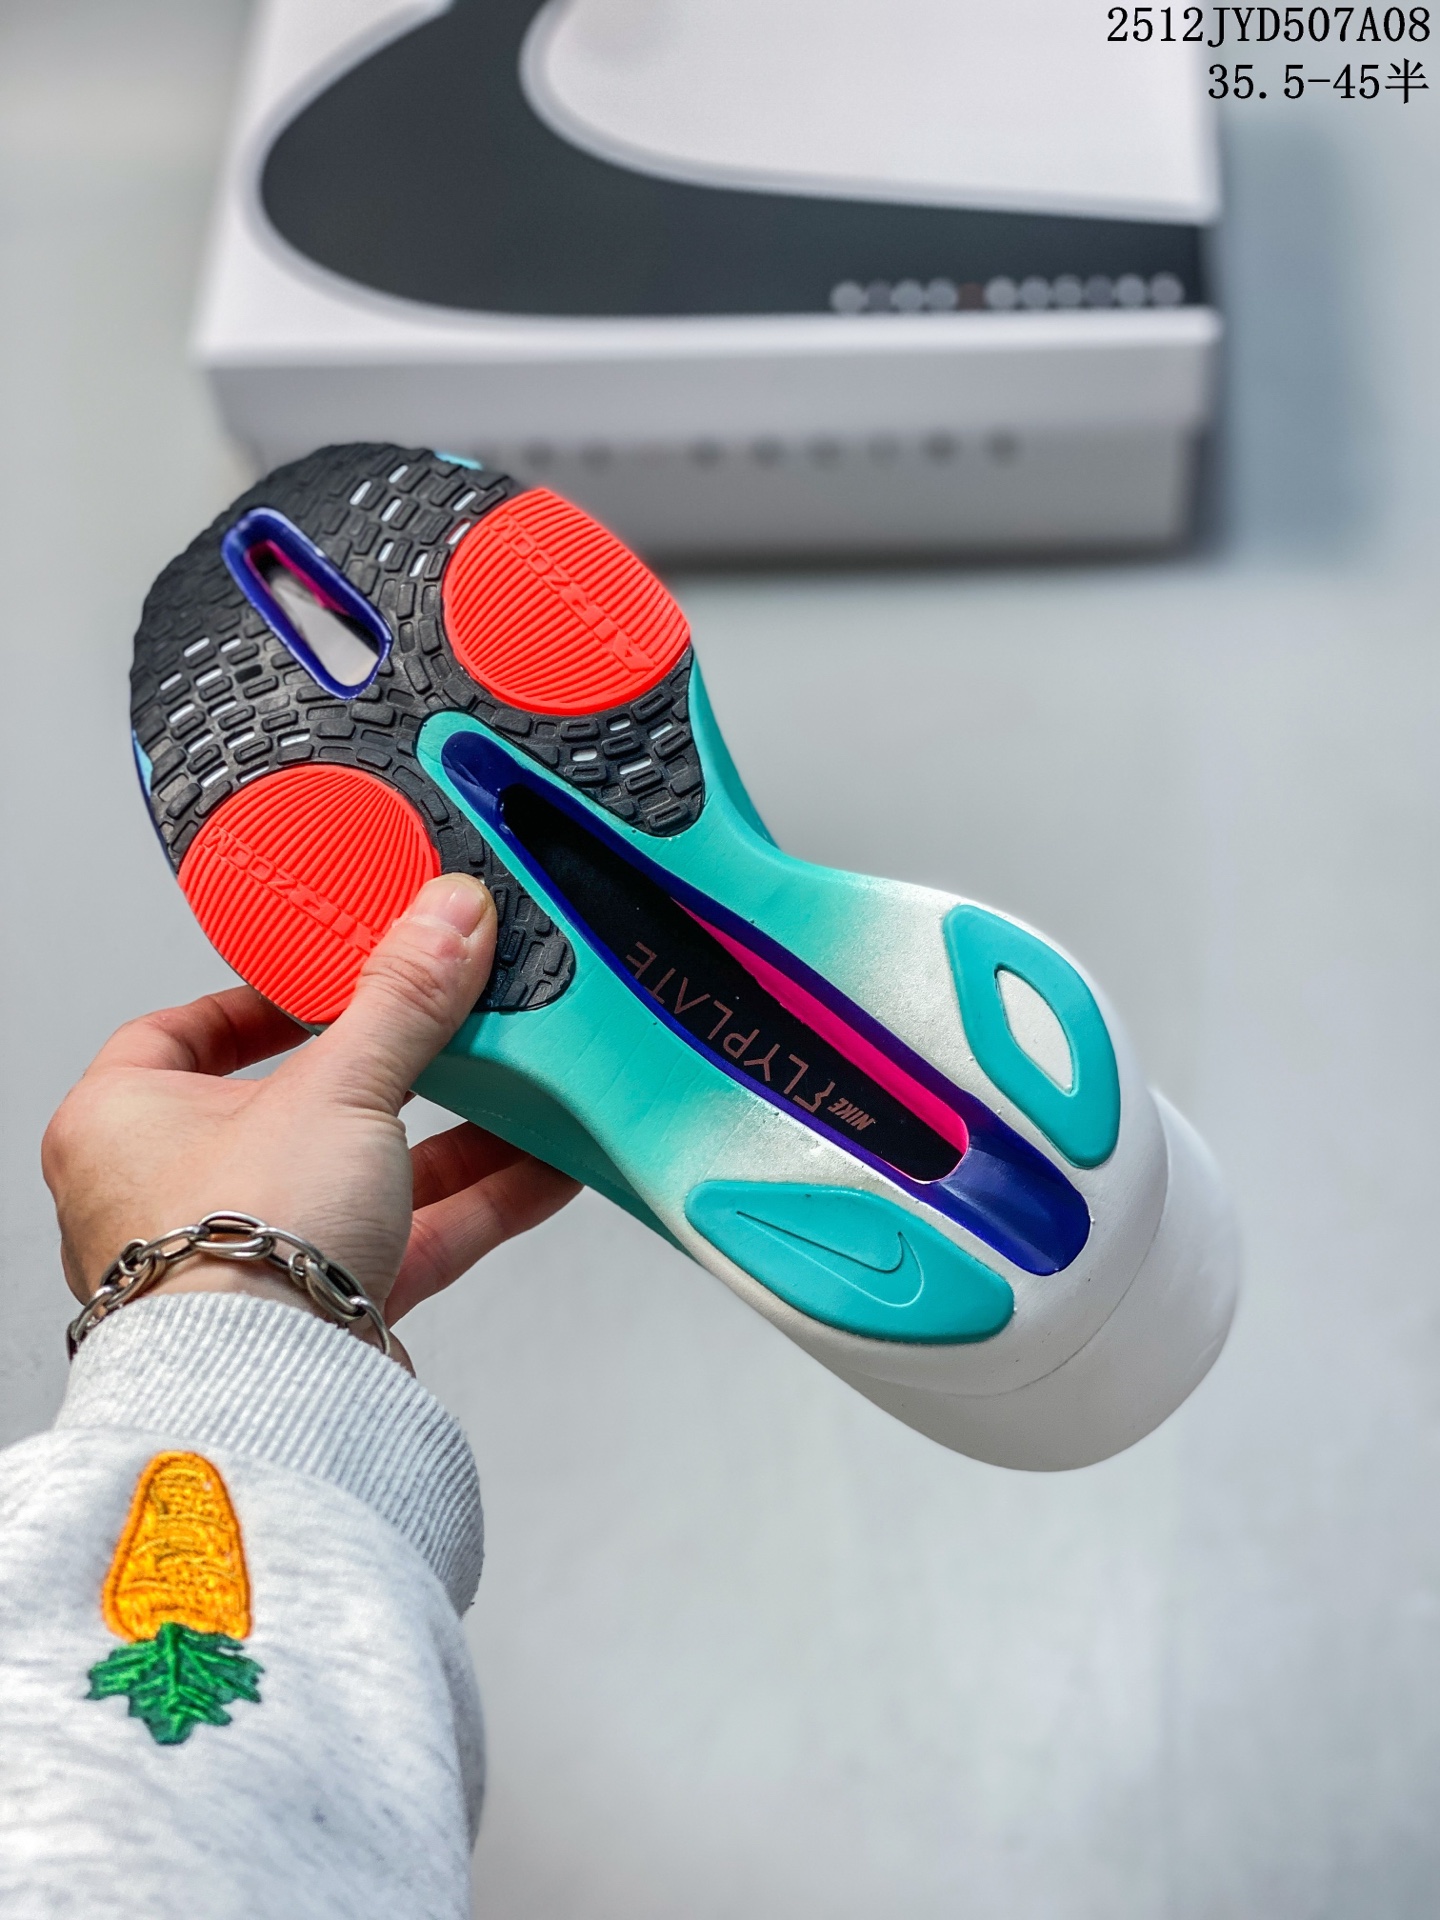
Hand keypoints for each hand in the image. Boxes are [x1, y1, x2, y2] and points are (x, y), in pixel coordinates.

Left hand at [42, 875, 578, 1367]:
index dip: (257, 1000)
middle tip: (444, 1027)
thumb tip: (445, 916)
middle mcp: (170, 1193)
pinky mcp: (318, 1311)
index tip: (329, 977)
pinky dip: (473, 1203)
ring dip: (450, 1138)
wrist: (267, 1399)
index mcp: (124, 1120)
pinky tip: (542, 1168)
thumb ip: (403, 998)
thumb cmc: (231, 1253)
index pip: (180, 1031)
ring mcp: (246, 1256)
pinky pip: (404, 1238)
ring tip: (520, 1091)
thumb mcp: (336, 1087)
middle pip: (295, 1104)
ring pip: (361, 1175)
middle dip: (388, 1070)